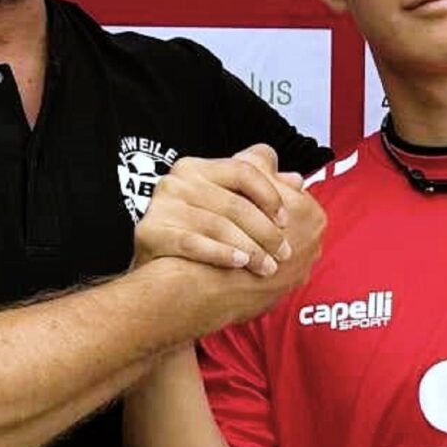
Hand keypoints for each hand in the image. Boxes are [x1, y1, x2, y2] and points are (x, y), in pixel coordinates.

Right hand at [133, 148, 325, 336]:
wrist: (159, 279)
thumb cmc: (200, 237)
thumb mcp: (226, 207)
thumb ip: (260, 190)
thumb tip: (297, 180)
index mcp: (197, 167)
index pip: (244, 171)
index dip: (270, 195)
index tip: (287, 221)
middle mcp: (176, 180)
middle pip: (234, 203)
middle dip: (265, 232)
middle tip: (285, 254)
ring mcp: (161, 205)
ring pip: (218, 225)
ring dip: (250, 248)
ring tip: (268, 267)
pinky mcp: (150, 231)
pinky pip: (193, 243)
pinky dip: (221, 254)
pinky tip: (240, 265)